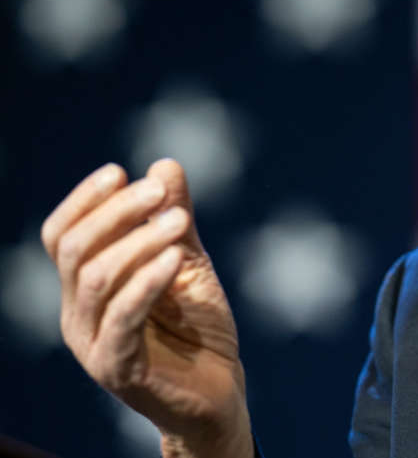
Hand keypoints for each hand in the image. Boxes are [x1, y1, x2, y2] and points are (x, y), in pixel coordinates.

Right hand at [41, 159, 252, 457]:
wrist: (219, 389)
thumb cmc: (198, 326)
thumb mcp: (189, 262)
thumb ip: (175, 219)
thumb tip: (165, 163)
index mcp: (84, 287)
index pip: (62, 236)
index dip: (84, 201)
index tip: (120, 171)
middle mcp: (77, 314)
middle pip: (74, 250)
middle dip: (116, 212)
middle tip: (159, 190)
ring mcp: (92, 342)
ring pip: (96, 278)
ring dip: (139, 240)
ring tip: (180, 220)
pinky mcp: (116, 367)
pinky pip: (122, 316)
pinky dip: (147, 280)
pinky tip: (176, 257)